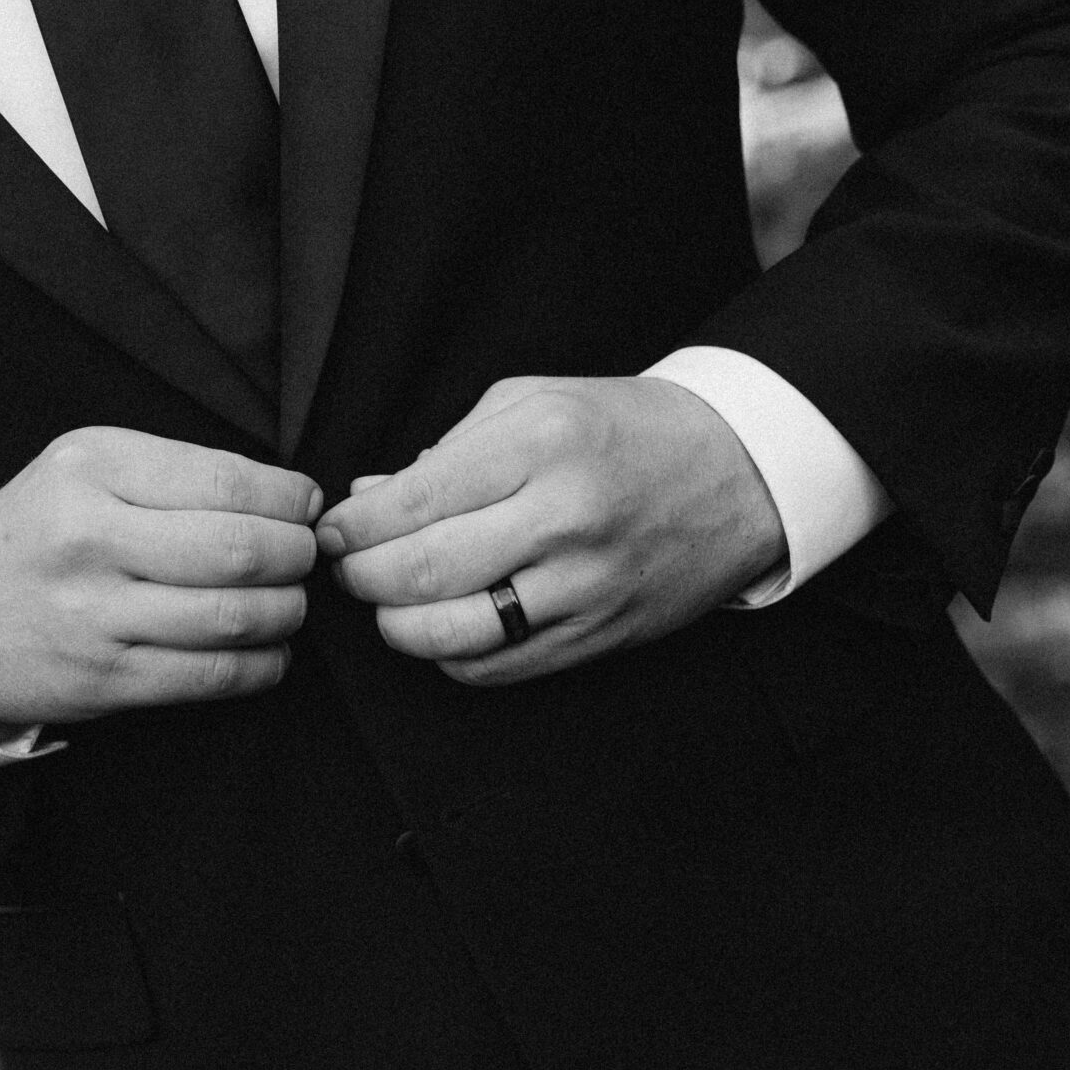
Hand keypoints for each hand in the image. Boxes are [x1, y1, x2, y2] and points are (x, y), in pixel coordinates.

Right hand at [0, 428, 320, 728]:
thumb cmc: (40, 532)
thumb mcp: (86, 466)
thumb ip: (177, 471)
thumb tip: (287, 496)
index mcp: (92, 469)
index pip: (226, 481)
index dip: (289, 498)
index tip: (305, 506)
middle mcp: (92, 539)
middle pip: (241, 550)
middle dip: (298, 555)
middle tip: (305, 556)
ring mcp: (96, 616)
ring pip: (235, 617)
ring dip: (288, 612)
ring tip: (290, 602)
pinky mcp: (104, 681)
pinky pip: (211, 676)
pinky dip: (262, 666)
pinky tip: (270, 650)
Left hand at [315, 377, 785, 684]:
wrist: (739, 472)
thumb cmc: (626, 428)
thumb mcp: (535, 400)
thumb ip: (446, 450)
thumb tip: (369, 498)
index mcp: (542, 445)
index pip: (414, 500)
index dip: (353, 527)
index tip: (331, 531)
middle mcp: (564, 518)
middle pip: (423, 572)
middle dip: (361, 578)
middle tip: (346, 569)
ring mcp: (585, 586)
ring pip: (454, 634)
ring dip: (397, 627)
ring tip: (387, 603)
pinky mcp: (599, 635)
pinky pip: (498, 668)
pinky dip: (450, 656)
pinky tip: (441, 628)